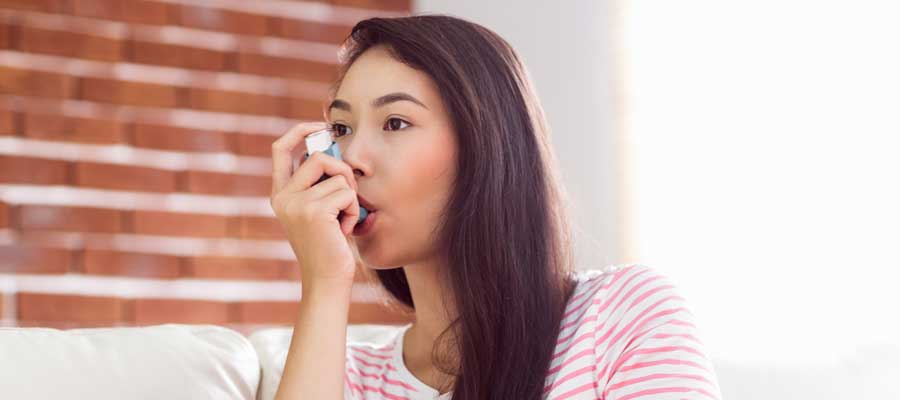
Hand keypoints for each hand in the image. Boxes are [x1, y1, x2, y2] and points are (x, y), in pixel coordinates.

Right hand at [270, 121, 360, 287]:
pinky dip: (354, 211)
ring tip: (342, 222)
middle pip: (319, 157)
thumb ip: (319, 183)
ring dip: (351, 199)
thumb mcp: (319, 209)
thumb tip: (334, 148)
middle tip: (347, 198)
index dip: (300, 131)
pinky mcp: (314, 211)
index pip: (281, 149)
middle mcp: (283, 197)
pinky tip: (345, 230)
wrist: (327, 280)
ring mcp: (296, 203)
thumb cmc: (329, 245)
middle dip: (343, 172)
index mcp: (280, 194)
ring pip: (339, 177)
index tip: (320, 126)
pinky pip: (347, 194)